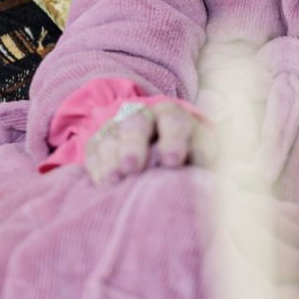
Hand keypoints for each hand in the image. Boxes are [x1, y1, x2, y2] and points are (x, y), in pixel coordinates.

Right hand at [82, 101, 204, 185]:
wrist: (159, 154)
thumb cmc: (186, 155)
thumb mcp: (200, 152)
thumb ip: (201, 159)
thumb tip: (204, 174)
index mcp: (171, 115)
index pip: (173, 122)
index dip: (173, 140)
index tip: (173, 162)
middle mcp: (142, 116)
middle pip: (136, 124)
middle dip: (134, 145)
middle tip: (134, 166)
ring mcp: (116, 129)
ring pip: (112, 137)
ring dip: (113, 158)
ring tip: (116, 178)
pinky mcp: (98, 145)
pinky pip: (94, 153)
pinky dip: (99, 168)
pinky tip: (105, 183)